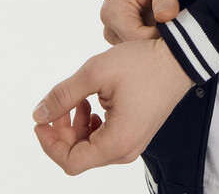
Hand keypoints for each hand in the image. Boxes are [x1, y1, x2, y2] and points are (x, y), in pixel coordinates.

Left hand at [33, 37, 194, 173]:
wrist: (179, 57)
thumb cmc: (143, 63)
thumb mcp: (96, 73)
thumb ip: (63, 95)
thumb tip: (38, 114)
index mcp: (116, 142)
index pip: (70, 161)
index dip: (49, 143)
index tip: (42, 119)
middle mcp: (126, 150)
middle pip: (80, 155)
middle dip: (62, 131)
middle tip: (60, 104)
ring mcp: (133, 143)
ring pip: (92, 147)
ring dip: (77, 126)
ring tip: (80, 99)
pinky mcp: (137, 132)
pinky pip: (106, 138)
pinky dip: (93, 124)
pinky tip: (94, 101)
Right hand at [101, 0, 181, 43]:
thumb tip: (166, 16)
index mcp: (113, 12)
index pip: (136, 38)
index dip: (158, 36)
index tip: (175, 27)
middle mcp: (109, 27)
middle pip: (136, 48)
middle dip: (157, 42)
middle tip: (176, 29)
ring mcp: (115, 36)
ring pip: (139, 52)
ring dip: (155, 44)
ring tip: (169, 28)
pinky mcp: (124, 41)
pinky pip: (140, 51)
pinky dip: (153, 44)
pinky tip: (163, 33)